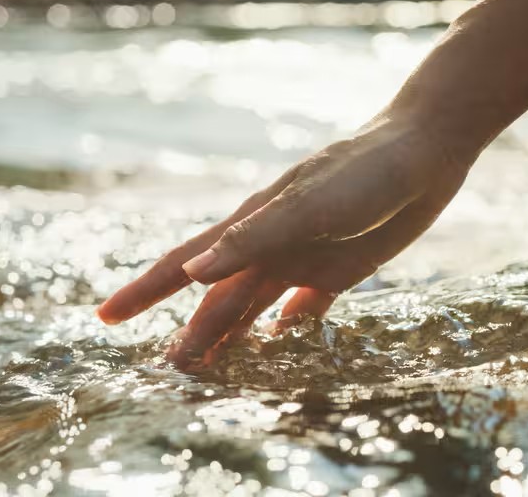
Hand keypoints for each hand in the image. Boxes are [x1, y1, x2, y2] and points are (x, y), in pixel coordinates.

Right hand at [96, 114, 473, 365]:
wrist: (422, 152)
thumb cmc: (363, 173)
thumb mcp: (309, 206)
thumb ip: (252, 239)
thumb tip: (190, 276)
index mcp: (251, 228)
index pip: (183, 265)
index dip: (144, 292)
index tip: (105, 318)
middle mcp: (268, 246)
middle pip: (217, 299)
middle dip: (191, 335)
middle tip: (168, 375)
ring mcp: (301, 258)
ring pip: (253, 308)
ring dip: (231, 339)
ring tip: (210, 373)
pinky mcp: (337, 270)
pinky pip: (302, 310)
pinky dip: (286, 330)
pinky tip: (277, 347)